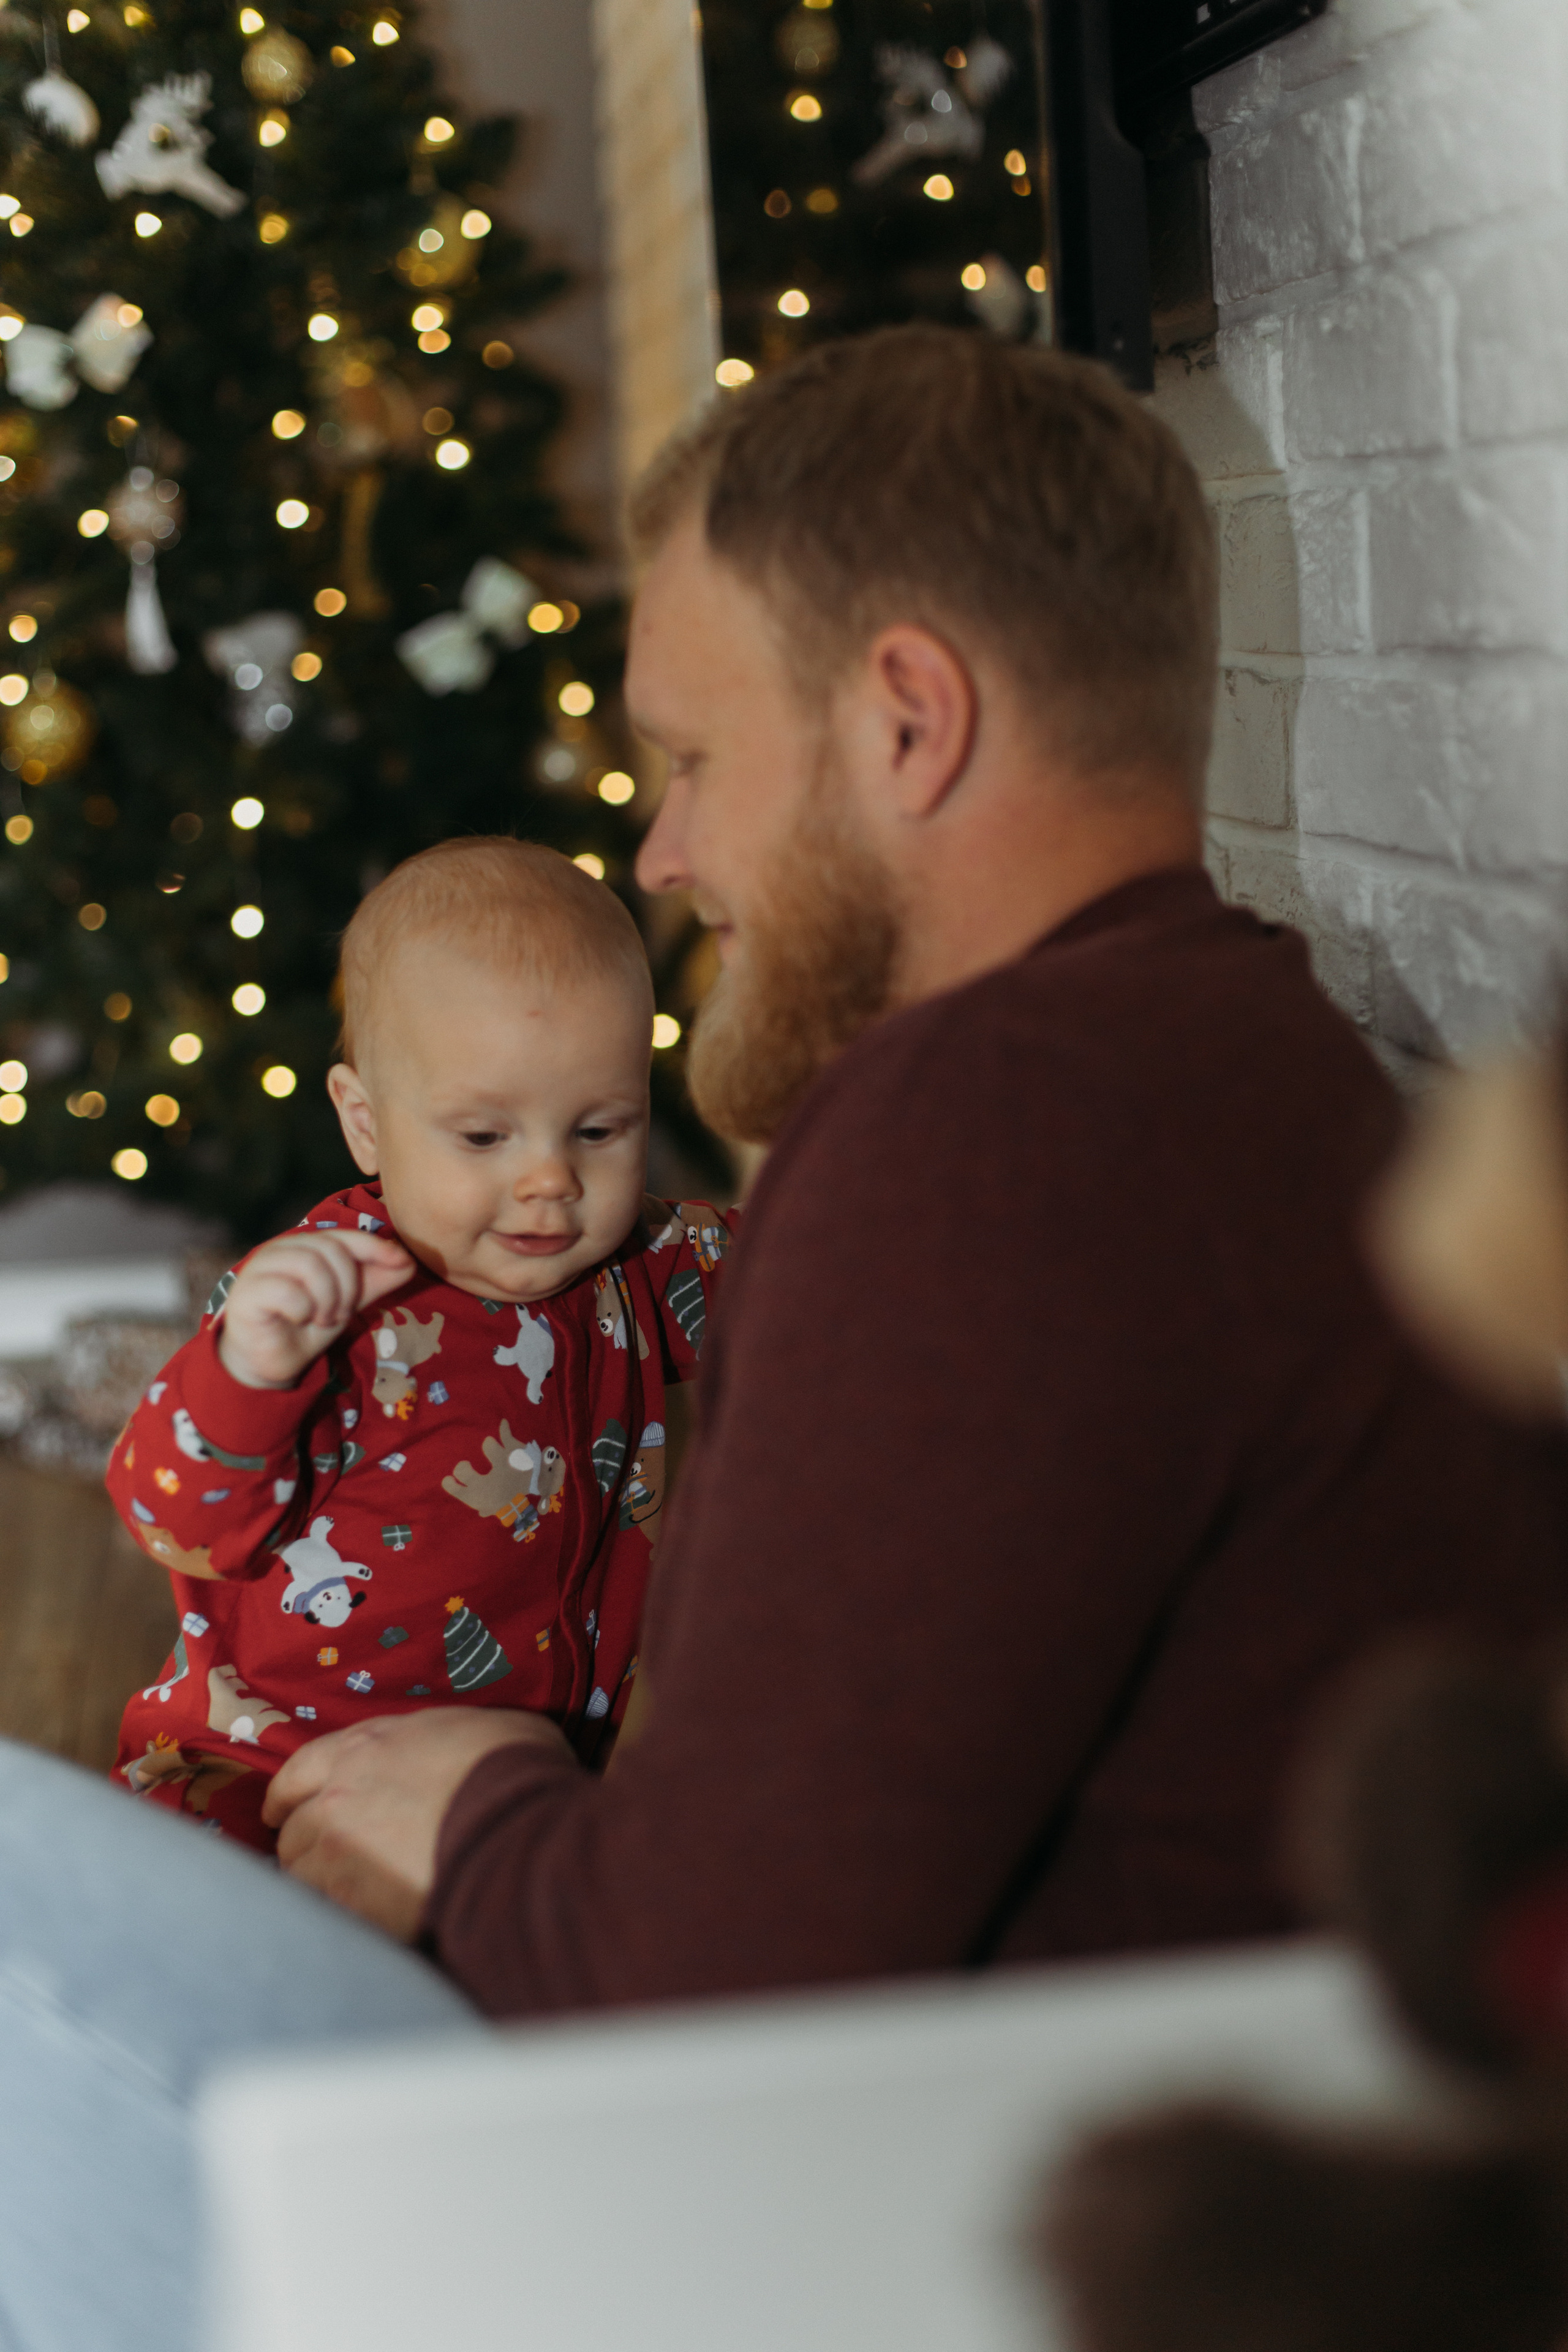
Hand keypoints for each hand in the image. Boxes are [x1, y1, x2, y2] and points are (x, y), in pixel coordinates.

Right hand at [218, 1226, 414, 1389]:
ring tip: (322, 1319)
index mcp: (305, 1246)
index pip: (344, 1236)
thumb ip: (374, 1281)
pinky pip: (287, 1291)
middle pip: (330, 1249)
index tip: (402, 1260)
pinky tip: (297, 1320)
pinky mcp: (247, 1293)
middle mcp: (281, 1249)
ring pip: (309, 1265)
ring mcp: (260, 1268)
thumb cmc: (306, 1326)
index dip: (375, 1246)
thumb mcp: (347, 1301)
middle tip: (341, 1314)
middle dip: (348, 1286)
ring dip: (327, 1298)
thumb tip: (409, 1261)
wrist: (271, 1362)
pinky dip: (302, 1309)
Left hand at [263, 1708, 573, 1939]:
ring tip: (344, 1899)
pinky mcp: (353, 1903)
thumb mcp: (477, 1726)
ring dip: (316, 1887)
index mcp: (364, 1747)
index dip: (287, 1796)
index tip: (281, 1813)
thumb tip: (459, 1753)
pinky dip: (342, 1919)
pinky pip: (328, 1915)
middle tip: (320, 1864)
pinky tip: (365, 1923)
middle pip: (293, 1830)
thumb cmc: (512, 1766)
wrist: (521, 1825)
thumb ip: (442, 1741)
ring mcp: (339, 1852)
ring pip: (301, 1877)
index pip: (299, 1771)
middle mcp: (338, 1796)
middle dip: (302, 1847)